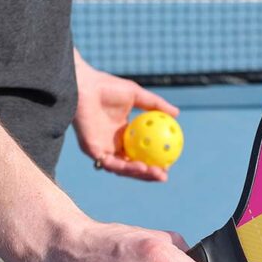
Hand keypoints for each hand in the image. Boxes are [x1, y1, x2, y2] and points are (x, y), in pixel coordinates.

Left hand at [74, 51, 179, 180]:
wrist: (84, 86)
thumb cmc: (107, 87)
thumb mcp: (138, 95)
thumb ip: (156, 105)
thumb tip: (177, 114)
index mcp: (122, 134)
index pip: (140, 153)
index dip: (154, 160)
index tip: (170, 162)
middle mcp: (112, 145)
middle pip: (132, 166)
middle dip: (149, 174)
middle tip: (165, 175)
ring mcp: (102, 149)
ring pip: (123, 169)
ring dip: (140, 174)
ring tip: (157, 174)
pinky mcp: (92, 151)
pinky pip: (111, 163)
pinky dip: (127, 167)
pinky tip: (142, 166)